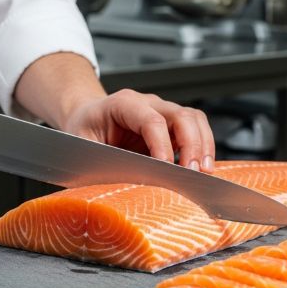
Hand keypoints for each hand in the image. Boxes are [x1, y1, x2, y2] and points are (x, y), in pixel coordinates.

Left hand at [61, 89, 215, 172]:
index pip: (151, 120)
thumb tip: (124, 184)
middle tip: (192, 174)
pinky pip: (195, 130)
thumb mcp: (82, 146)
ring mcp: (163, 112)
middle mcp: (147, 104)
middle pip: (181, 116)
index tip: (166, 168)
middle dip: (191, 145)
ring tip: (204, 172)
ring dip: (203, 145)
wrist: (86, 119)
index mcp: (122, 104)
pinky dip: (202, 148)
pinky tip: (202, 168)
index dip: (162, 145)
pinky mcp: (171, 127)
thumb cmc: (82, 132)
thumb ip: (101, 162)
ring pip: (194, 120)